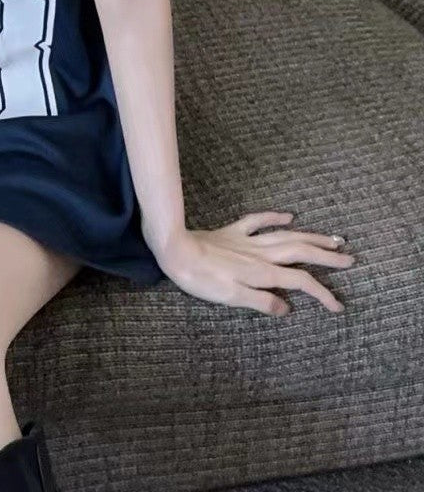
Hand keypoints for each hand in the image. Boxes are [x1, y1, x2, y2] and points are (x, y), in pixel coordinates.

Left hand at [154, 211, 356, 316]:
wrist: (175, 250)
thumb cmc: (200, 279)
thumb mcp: (231, 298)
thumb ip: (261, 302)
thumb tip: (287, 307)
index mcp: (262, 272)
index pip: (301, 282)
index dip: (322, 293)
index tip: (338, 306)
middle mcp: (259, 254)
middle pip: (301, 253)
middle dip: (327, 257)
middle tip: (349, 259)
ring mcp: (246, 240)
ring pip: (286, 236)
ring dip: (311, 237)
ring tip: (332, 239)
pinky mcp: (232, 232)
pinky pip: (258, 221)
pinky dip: (275, 217)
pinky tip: (288, 215)